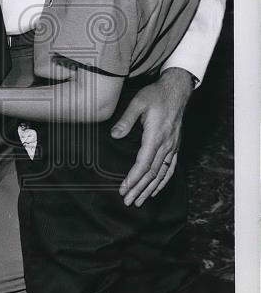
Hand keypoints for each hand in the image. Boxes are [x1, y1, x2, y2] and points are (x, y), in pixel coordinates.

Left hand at [110, 68, 193, 206]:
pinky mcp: (175, 146)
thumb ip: (126, 120)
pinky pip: (170, 168)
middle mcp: (166, 145)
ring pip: (161, 174)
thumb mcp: (138, 103)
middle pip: (152, 173)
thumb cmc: (156, 95)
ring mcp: (172, 147)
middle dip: (139, 189)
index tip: (124, 189)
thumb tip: (115, 135)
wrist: (176, 90)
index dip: (134, 179)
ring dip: (150, 189)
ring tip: (139, 201)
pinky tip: (156, 190)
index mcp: (155, 136)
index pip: (143, 164)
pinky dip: (163, 181)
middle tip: (128, 201)